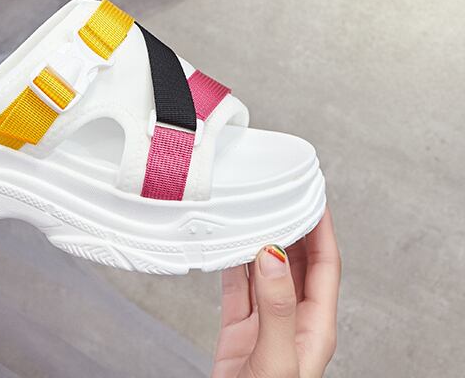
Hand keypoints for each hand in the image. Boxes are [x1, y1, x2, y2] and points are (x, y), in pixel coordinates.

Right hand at [212, 209, 340, 377]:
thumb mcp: (277, 358)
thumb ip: (277, 308)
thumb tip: (274, 256)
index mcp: (316, 328)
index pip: (326, 266)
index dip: (322, 230)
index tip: (313, 199)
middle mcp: (293, 321)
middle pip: (299, 262)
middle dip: (293, 227)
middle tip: (283, 195)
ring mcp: (265, 324)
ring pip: (267, 270)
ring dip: (262, 241)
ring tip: (255, 212)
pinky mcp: (239, 329)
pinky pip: (237, 286)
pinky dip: (232, 262)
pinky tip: (227, 245)